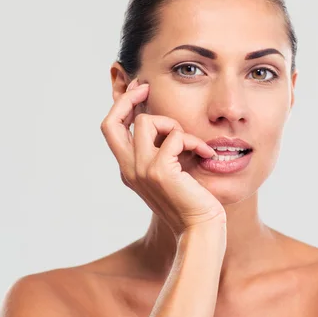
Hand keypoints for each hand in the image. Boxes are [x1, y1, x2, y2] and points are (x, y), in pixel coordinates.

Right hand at [100, 78, 225, 236]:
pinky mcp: (160, 171)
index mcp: (129, 169)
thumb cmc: (192, 200)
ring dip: (174, 126)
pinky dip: (195, 142)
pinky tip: (207, 155)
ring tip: (192, 144)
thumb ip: (163, 148)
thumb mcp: (173, 170)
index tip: (138, 89)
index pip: (111, 130)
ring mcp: (141, 170)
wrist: (201, 228)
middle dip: (127, 98)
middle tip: (146, 88)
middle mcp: (129, 169)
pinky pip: (176, 136)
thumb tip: (165, 122)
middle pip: (111, 122)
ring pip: (146, 121)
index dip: (121, 105)